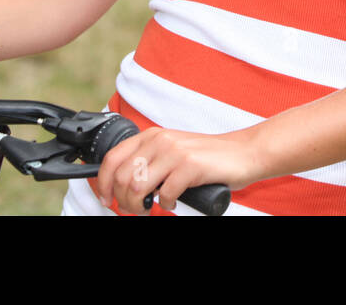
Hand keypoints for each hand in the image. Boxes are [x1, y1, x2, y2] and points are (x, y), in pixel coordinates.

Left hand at [93, 126, 260, 214]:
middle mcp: (160, 140)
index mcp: (151, 135)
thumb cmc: (207, 157)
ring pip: (138, 186)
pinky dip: (166, 206)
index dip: (102, 183)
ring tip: (149, 209)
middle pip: (122, 177)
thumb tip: (121, 185)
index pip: (112, 158)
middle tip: (135, 209)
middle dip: (123, 201)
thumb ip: (150, 160)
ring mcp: (175, 152)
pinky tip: (173, 202)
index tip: (106, 199)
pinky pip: (165, 195)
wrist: (243, 152)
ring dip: (139, 206)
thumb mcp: (172, 150)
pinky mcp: (190, 166)